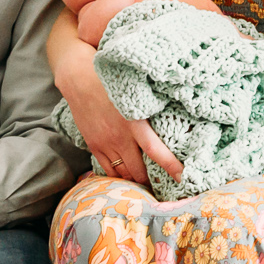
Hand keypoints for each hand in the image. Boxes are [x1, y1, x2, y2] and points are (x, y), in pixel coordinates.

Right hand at [56, 48, 183, 185]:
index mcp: (134, 122)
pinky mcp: (94, 146)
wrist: (79, 79)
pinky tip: (126, 176)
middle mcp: (119, 137)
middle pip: (138, 171)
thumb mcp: (137, 94)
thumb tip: (174, 122)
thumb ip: (152, 111)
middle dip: (151, 181)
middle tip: (164, 184)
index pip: (156, 150)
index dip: (171, 166)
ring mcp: (105, 144)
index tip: (183, 178)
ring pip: (123, 174)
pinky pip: (107, 171)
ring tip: (145, 182)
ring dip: (135, 180)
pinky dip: (118, 177)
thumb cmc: (113, 82)